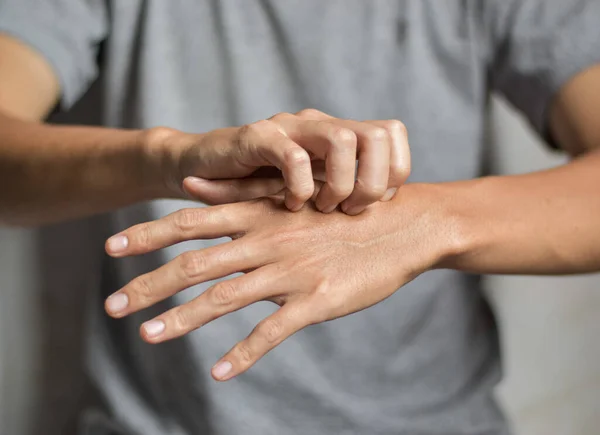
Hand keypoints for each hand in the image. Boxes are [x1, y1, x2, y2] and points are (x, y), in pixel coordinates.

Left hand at [104, 184, 456, 380]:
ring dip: (182, 320)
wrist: (403, 224)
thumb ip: (239, 190)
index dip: (148, 234)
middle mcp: (268, 240)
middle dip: (148, 284)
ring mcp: (291, 272)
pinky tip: (218, 372)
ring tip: (147, 336)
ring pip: (224, 299)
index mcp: (260, 213)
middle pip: (195, 264)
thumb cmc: (344, 207)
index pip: (191, 222)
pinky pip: (272, 332)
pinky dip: (243, 354)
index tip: (111, 246)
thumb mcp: (292, 192)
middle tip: (111, 306)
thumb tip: (190, 183)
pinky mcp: (316, 302)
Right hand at [153, 109, 410, 214]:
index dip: (395, 171)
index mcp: (336, 134)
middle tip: (350, 210)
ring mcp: (289, 127)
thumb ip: (342, 194)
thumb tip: (386, 214)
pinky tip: (290, 206)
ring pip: (342, 140)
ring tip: (322, 207)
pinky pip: (292, 155)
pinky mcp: (257, 137)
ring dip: (340, 183)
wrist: (200, 168)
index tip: (376, 205)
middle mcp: (318, 124)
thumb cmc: (259, 188)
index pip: (392, 133)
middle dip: (373, 181)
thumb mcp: (309, 193)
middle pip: (378, 133)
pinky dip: (299, 187)